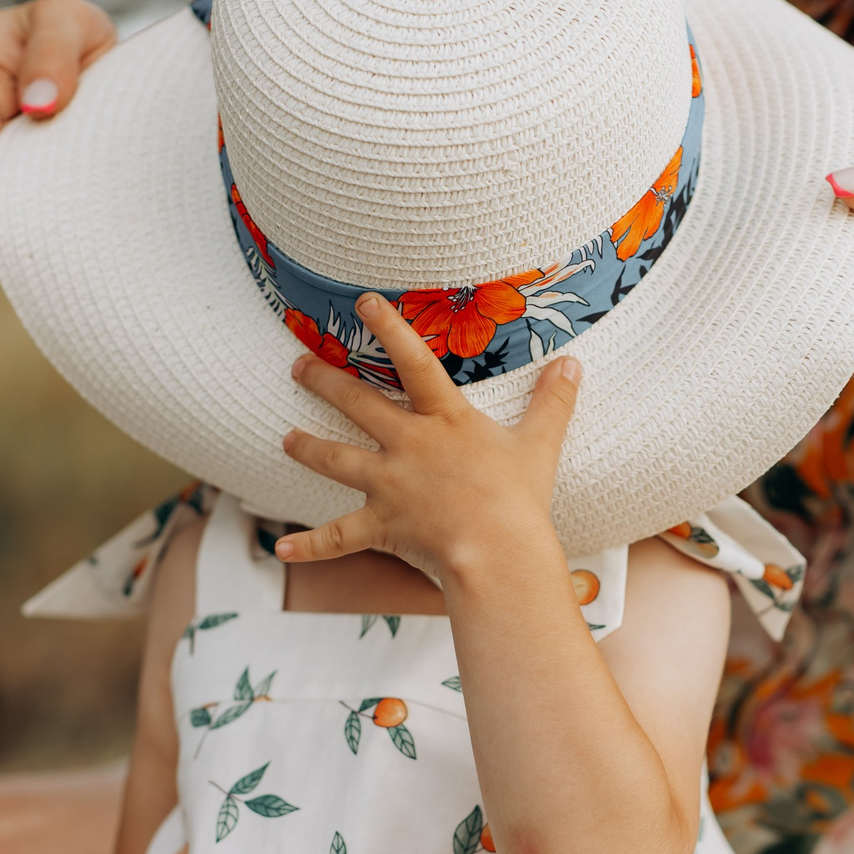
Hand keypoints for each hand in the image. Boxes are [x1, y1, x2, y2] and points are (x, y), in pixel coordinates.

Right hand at [0, 0, 117, 207]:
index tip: (19, 211)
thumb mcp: (64, 20)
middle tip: (51, 229)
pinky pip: (34, 191)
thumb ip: (52, 52)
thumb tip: (39, 105)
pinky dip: (53, 203)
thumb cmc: (68, 26)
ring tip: (67, 227)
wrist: (92, 44)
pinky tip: (75, 218)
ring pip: (10, 190)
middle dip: (15, 204)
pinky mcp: (25, 164)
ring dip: (37, 207)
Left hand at [276, 293, 580, 584]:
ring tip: (285, 439)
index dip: (388, 328)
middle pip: (357, 404)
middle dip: (324, 381)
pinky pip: (337, 538)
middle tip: (298, 365)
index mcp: (445, 420)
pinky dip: (309, 546)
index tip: (362, 302)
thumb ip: (553, 402)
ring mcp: (388, 485)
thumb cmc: (520, 499)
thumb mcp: (540, 444)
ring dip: (307, 448)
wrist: (497, 551)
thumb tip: (572, 364)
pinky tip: (281, 549)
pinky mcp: (380, 525)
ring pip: (336, 460)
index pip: (413, 361)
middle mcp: (408, 445)